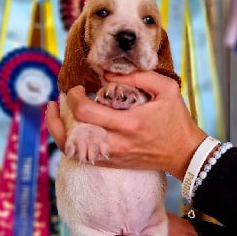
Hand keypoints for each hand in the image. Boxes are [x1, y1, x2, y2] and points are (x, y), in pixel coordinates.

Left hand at [46, 71, 206, 179]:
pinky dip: (70, 144)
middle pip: (72, 134)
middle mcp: (117, 143)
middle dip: (59, 112)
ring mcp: (114, 156)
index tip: (77, 88)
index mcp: (129, 123)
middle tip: (61, 98)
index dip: (73, 97)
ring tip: (53, 114)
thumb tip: (108, 72)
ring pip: (72, 149)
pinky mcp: (114, 163)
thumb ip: (139, 77)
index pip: (86, 111)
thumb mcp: (167, 89)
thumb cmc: (177, 120)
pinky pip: (83, 158)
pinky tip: (68, 131)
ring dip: (58, 130)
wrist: (183, 153)